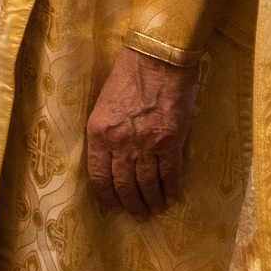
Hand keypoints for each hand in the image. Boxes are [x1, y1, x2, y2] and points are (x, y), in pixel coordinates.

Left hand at [85, 48, 200, 217]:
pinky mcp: (171, 140)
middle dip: (130, 204)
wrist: (159, 55)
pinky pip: (170, 173)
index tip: (114, 206)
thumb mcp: (106, 103)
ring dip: (150, 200)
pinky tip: (171, 197)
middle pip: (123, 185)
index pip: (99, 176)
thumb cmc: (130, 73)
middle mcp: (120, 143)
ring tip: (154, 209)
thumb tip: (116, 157)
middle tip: (137, 214)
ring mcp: (146, 144)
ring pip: (146, 183)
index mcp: (99, 133)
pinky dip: (170, 188)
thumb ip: (108, 131)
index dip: (107, 196)